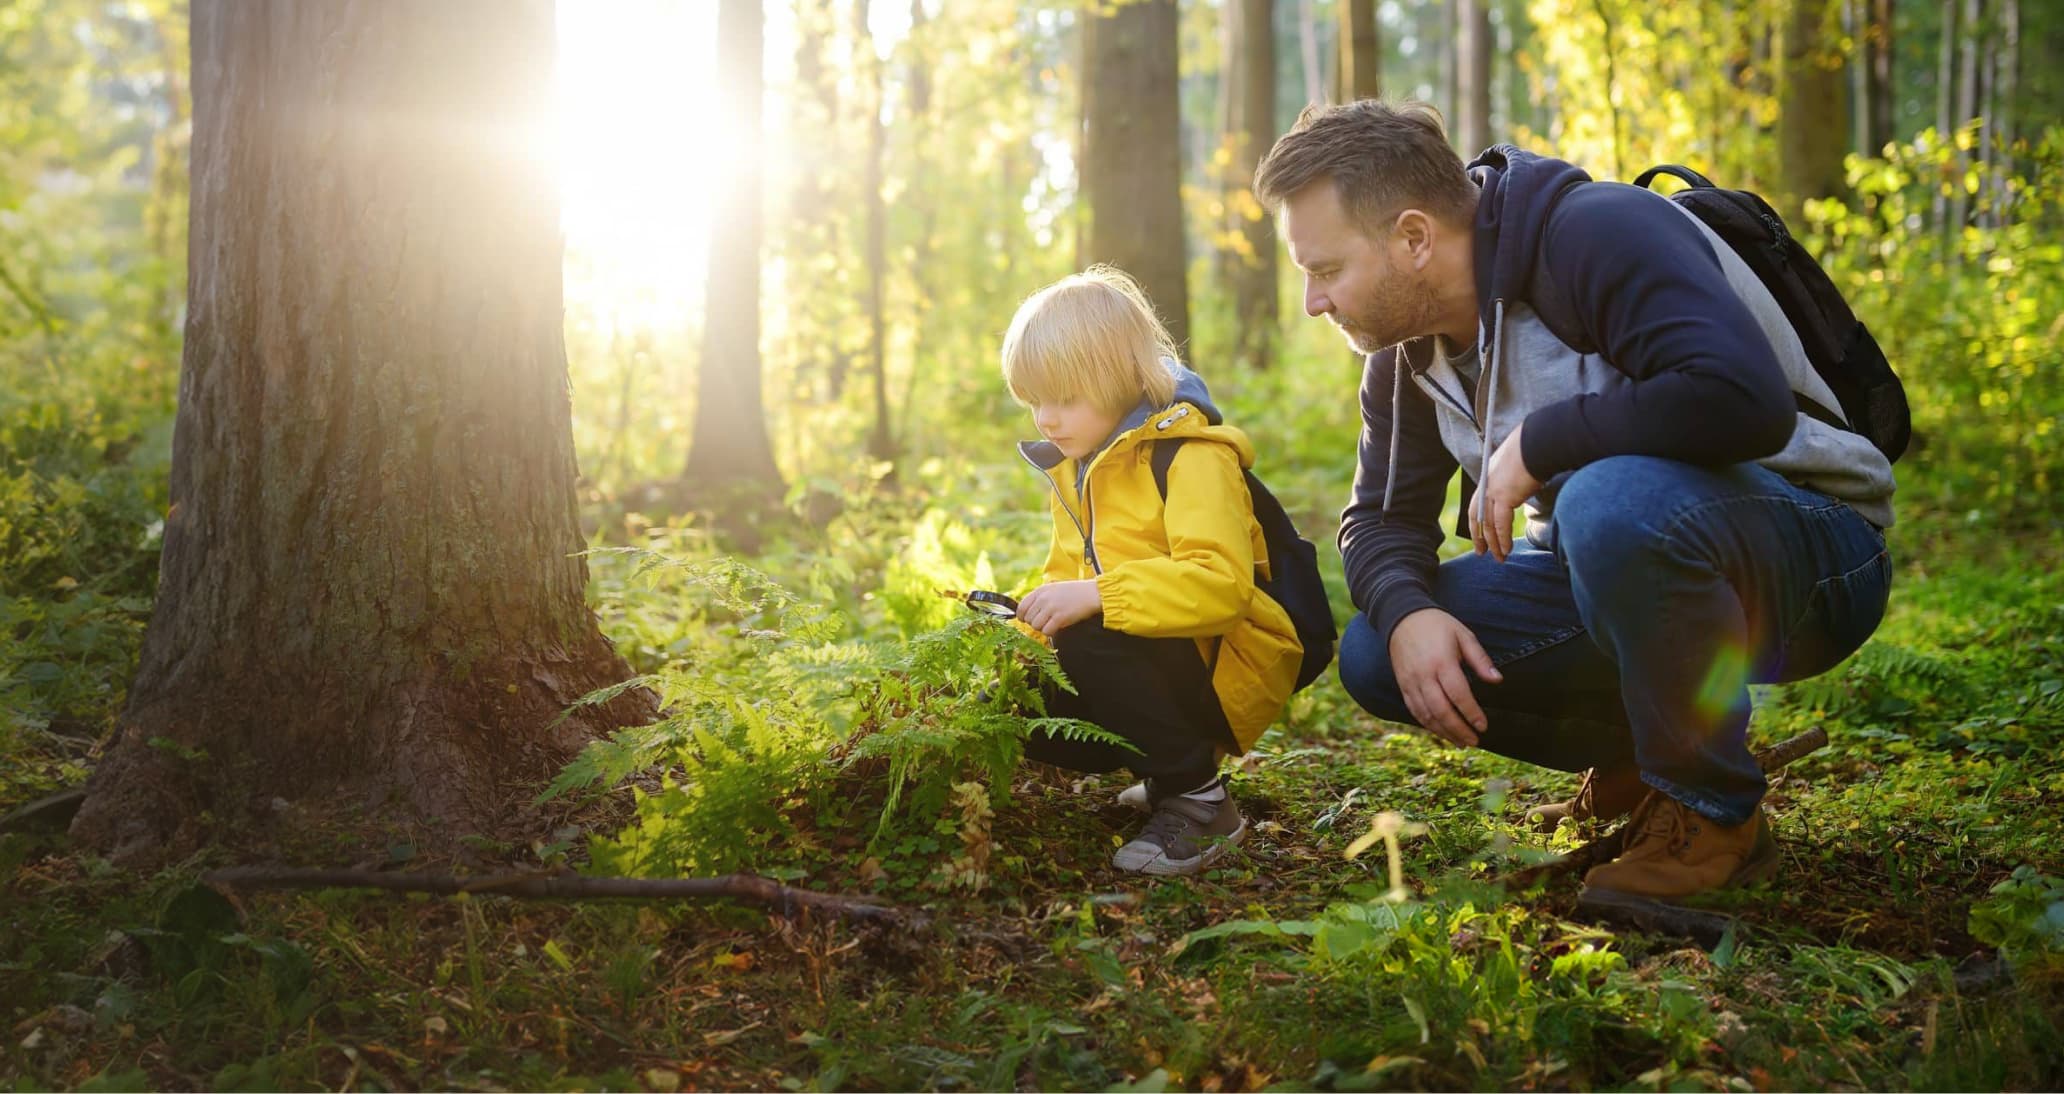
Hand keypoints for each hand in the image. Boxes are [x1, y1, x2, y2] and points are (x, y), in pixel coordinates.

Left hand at [1016, 579, 1102, 636]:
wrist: (1092, 593)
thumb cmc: (1074, 592)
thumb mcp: (1054, 589)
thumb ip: (1040, 598)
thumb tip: (1028, 612)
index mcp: (1040, 590)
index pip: (1021, 607)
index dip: (1022, 616)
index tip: (1027, 620)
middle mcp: (1043, 599)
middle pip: (1028, 619)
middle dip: (1035, 623)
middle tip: (1045, 622)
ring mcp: (1051, 608)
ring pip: (1035, 626)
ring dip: (1042, 628)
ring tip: (1052, 623)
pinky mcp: (1060, 618)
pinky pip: (1046, 631)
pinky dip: (1050, 632)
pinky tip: (1057, 627)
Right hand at [1388, 608, 1502, 746]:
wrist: (1401, 618)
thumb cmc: (1437, 625)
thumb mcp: (1463, 635)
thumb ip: (1480, 659)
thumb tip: (1497, 680)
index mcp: (1442, 661)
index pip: (1458, 694)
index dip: (1471, 713)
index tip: (1483, 726)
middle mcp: (1424, 675)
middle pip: (1441, 710)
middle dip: (1458, 729)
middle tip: (1474, 741)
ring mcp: (1411, 682)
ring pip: (1427, 715)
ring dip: (1444, 732)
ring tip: (1461, 742)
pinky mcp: (1403, 686)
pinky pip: (1415, 710)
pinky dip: (1428, 724)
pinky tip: (1442, 731)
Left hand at [1468, 422, 1543, 562]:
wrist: (1538, 442)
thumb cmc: (1535, 447)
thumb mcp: (1519, 461)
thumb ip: (1516, 476)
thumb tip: (1526, 483)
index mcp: (1488, 475)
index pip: (1477, 503)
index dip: (1477, 521)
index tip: (1479, 534)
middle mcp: (1487, 484)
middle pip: (1478, 516)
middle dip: (1480, 536)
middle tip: (1482, 552)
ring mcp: (1493, 491)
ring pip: (1489, 524)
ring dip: (1494, 543)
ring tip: (1499, 557)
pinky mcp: (1504, 497)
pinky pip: (1500, 524)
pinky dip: (1502, 539)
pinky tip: (1506, 550)